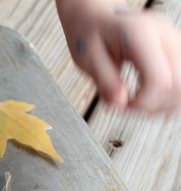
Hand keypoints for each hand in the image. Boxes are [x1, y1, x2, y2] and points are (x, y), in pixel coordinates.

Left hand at [57, 0, 180, 112]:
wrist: (95, 15)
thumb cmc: (89, 32)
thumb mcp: (87, 58)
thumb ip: (104, 81)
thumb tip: (120, 103)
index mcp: (141, 34)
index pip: (160, 80)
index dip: (143, 103)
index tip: (122, 105)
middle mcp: (165, 35)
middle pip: (179, 85)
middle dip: (154, 105)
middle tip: (129, 105)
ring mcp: (174, 41)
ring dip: (162, 103)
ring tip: (137, 101)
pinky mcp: (175, 50)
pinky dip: (166, 96)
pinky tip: (146, 95)